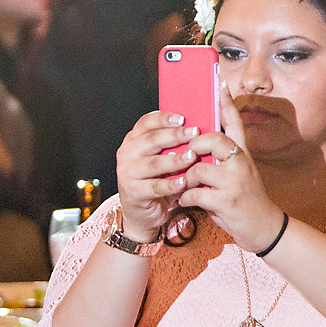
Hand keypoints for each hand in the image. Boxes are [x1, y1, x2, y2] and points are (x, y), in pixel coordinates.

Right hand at [114, 111, 204, 240]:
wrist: (142, 209)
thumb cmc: (156, 178)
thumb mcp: (162, 156)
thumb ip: (173, 143)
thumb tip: (198, 128)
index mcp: (134, 139)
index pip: (146, 122)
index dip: (164, 118)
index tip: (183, 117)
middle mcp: (128, 153)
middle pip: (152, 140)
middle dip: (175, 135)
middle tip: (195, 133)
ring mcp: (128, 173)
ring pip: (154, 163)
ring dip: (175, 160)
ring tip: (192, 157)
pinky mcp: (134, 192)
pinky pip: (155, 187)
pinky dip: (171, 184)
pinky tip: (185, 182)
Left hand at [175, 85, 284, 251]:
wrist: (264, 227)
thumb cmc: (244, 198)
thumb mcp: (237, 173)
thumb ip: (221, 157)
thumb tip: (197, 143)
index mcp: (243, 154)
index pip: (235, 122)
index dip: (226, 102)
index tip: (219, 82)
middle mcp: (241, 163)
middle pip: (214, 139)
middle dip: (194, 146)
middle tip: (189, 156)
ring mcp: (235, 182)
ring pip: (197, 168)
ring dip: (186, 180)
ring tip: (188, 188)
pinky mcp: (226, 201)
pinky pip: (193, 193)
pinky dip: (186, 199)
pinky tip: (189, 202)